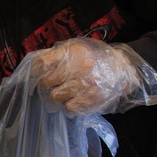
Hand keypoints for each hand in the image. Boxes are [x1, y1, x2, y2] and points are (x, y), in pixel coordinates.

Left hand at [31, 38, 156, 114]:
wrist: (122, 68)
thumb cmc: (94, 58)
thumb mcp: (76, 48)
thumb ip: (56, 55)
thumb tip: (34, 66)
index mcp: (73, 52)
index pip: (42, 63)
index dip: (35, 71)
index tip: (35, 75)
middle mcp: (80, 67)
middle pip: (46, 82)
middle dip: (46, 85)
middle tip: (52, 85)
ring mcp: (87, 84)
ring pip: (56, 97)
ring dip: (57, 97)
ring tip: (65, 93)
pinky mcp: (93, 99)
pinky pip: (69, 108)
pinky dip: (68, 105)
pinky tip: (74, 99)